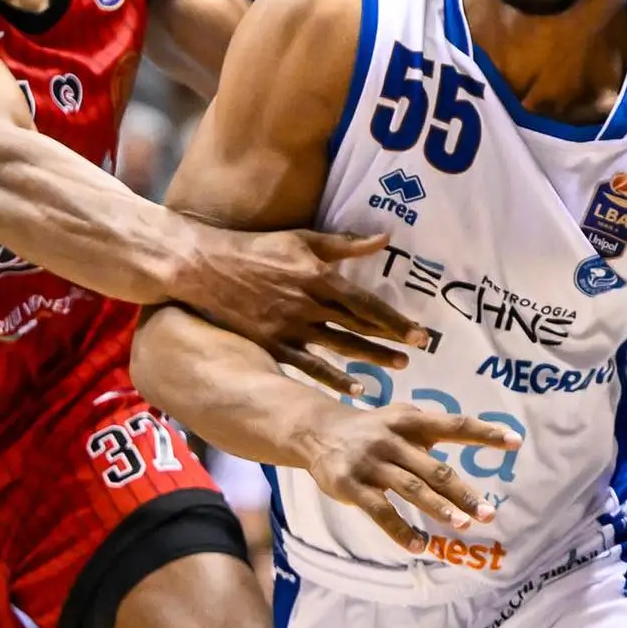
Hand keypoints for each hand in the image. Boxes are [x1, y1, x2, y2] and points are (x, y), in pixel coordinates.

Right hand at [178, 227, 427, 384]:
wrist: (208, 268)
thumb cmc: (258, 248)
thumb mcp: (303, 238)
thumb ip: (345, 244)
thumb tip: (384, 239)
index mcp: (318, 276)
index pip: (365, 303)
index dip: (394, 319)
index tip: (418, 332)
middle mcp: (308, 304)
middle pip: (358, 326)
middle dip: (391, 340)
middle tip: (417, 351)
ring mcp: (291, 327)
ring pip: (340, 347)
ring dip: (371, 358)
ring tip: (398, 366)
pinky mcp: (274, 344)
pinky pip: (310, 366)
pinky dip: (334, 379)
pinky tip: (357, 389)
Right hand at [299, 403, 500, 552]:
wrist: (317, 431)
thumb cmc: (371, 429)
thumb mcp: (400, 420)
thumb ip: (431, 433)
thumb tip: (475, 440)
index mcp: (409, 420)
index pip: (454, 425)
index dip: (485, 433)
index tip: (515, 441)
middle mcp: (391, 439)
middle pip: (434, 468)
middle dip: (463, 492)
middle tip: (487, 513)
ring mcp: (370, 463)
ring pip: (411, 489)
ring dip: (438, 509)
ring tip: (461, 526)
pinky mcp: (350, 485)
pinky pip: (380, 511)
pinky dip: (400, 531)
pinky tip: (419, 546)